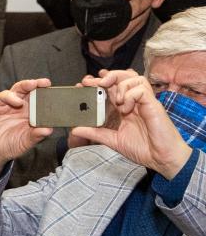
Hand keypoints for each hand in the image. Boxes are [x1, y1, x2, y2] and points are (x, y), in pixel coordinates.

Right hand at [0, 78, 52, 181]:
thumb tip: (48, 130)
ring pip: (18, 89)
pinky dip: (10, 96)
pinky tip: (17, 102)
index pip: (41, 100)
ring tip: (33, 85)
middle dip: (38, 84)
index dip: (47, 94)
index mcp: (31, 113)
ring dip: (26, 85)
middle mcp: (20, 106)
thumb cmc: (10, 146)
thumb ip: (36, 136)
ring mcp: (7, 104)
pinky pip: (3, 96)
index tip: (56, 92)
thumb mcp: (25, 143)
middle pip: (30, 90)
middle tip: (45, 82)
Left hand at [74, 70, 194, 178]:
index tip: (85, 83)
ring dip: (120, 85)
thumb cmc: (142, 148)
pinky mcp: (154, 105)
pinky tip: (126, 108)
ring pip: (134, 78)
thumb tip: (75, 130)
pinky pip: (141, 90)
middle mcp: (135, 101)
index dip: (100, 82)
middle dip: (108, 76)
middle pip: (124, 77)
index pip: (112, 87)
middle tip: (94, 82)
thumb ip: (95, 133)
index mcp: (125, 107)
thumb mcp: (113, 140)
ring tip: (116, 101)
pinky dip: (130, 95)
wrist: (161, 158)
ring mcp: (145, 102)